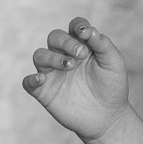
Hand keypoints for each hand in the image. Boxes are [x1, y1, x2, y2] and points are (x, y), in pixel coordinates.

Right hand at [24, 18, 129, 140]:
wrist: (108, 117)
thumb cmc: (112, 86)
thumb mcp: (114, 63)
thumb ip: (103, 45)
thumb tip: (89, 30)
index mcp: (81, 45)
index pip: (74, 27)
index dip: (77, 25)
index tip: (85, 33)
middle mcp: (64, 55)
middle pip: (54, 37)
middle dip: (66, 42)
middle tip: (81, 54)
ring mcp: (53, 73)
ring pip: (40, 55)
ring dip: (52, 57)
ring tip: (70, 66)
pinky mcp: (44, 92)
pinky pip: (28, 82)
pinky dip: (31, 79)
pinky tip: (41, 79)